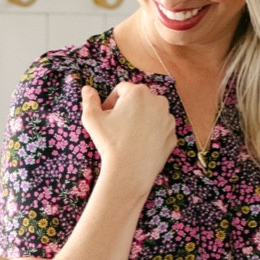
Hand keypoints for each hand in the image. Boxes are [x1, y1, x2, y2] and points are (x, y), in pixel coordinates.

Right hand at [80, 83, 175, 201]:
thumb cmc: (110, 142)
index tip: (106, 116)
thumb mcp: (92, 119)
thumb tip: (87, 89)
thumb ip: (89, 100)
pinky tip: (140, 145)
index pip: (122, 89)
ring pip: (151, 113)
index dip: (111, 101)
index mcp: (138, 92)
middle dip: (127, 109)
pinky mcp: (172, 135)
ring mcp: (168, 119)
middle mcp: (158, 101)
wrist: (130, 171)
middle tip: (117, 126)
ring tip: (129, 136)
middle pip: (139, 100)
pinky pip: (160, 129)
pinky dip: (151, 133)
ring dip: (141, 119)